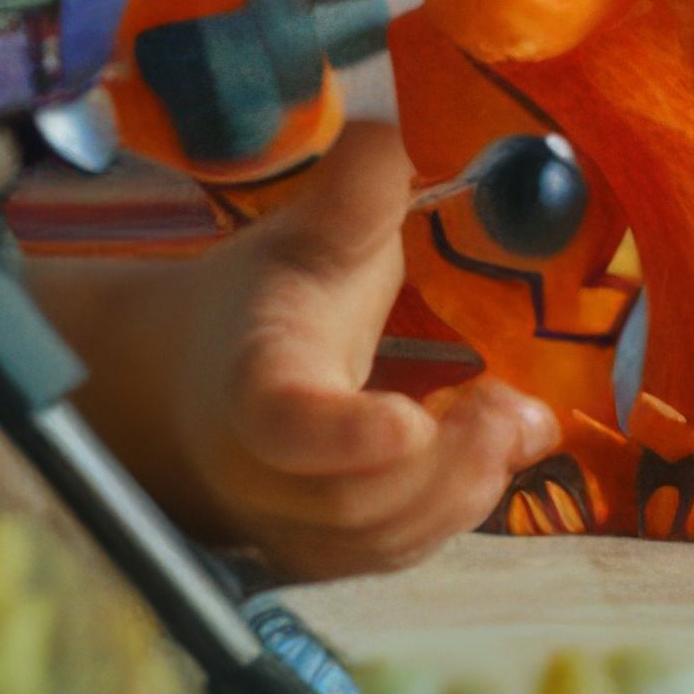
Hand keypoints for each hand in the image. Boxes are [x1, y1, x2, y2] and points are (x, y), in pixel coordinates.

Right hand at [132, 131, 558, 582]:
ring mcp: (286, 528)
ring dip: (463, 490)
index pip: (285, 424)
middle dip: (446, 467)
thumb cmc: (261, 303)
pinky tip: (490, 450)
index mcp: (252, 383)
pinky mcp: (321, 560)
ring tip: (509, 420)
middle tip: (506, 410)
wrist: (185, 389)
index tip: (409, 422)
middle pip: (351, 506)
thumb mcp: (303, 235)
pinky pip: (396, 555)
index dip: (343, 437)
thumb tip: (394, 133)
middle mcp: (260, 473)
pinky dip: (455, 510)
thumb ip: (353, 194)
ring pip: (381, 544)